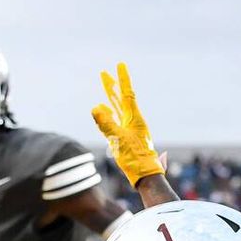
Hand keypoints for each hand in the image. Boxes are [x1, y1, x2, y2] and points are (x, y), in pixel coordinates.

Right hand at [92, 62, 165, 186]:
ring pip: (117, 109)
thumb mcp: (119, 141)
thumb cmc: (135, 158)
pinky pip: (114, 121)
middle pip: (120, 99)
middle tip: (104, 73)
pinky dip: (108, 113)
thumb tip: (95, 108)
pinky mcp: (124, 137)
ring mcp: (128, 129)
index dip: (123, 80)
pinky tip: (103, 110)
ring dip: (110, 97)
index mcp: (134, 119)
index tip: (120, 65)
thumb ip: (107, 125)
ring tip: (106, 87)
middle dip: (112, 86)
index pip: (127, 94)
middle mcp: (132, 121)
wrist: (144, 174)